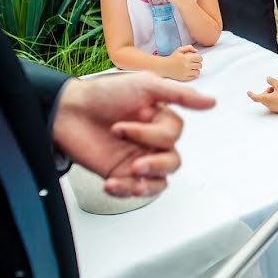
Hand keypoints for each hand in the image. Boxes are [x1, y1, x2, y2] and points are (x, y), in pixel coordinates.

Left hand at [52, 72, 215, 196]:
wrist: (65, 112)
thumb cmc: (103, 95)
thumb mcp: (145, 86)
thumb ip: (180, 95)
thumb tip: (212, 102)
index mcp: (161, 120)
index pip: (172, 136)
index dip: (150, 135)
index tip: (121, 126)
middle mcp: (152, 141)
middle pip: (172, 161)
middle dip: (155, 164)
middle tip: (133, 163)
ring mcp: (138, 159)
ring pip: (161, 180)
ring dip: (147, 182)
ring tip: (127, 176)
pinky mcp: (121, 175)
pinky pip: (136, 190)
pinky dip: (126, 191)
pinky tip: (111, 184)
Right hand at [166, 45, 202, 80]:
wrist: (165, 66)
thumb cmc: (173, 57)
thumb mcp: (179, 50)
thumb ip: (189, 47)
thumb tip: (197, 51)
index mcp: (186, 59)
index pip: (199, 59)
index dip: (200, 58)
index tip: (198, 59)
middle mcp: (186, 66)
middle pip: (199, 66)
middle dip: (199, 64)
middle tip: (196, 63)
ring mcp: (185, 73)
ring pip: (198, 72)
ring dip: (197, 70)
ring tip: (194, 68)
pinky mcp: (184, 78)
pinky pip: (193, 77)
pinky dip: (193, 75)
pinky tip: (190, 72)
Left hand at [247, 76, 277, 113]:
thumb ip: (272, 81)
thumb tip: (268, 78)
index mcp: (267, 99)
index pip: (255, 97)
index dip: (251, 94)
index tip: (248, 92)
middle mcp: (268, 105)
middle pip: (263, 97)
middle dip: (267, 91)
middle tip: (274, 88)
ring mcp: (272, 108)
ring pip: (268, 100)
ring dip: (271, 95)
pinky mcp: (276, 110)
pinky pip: (272, 104)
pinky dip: (274, 99)